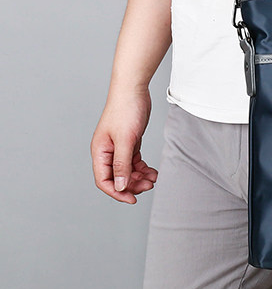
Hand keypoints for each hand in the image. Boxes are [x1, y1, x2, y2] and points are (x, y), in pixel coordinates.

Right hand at [90, 88, 157, 204]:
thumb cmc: (126, 110)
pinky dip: (142, 168)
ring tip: (153, 178)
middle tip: (149, 185)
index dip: (117, 192)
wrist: (134, 89)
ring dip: (139, 177)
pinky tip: (152, 171)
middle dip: (132, 184)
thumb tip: (119, 186)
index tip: (133, 199)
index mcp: (100, 152)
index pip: (104, 180)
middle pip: (117, 177)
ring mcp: (118, 147)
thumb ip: (122, 164)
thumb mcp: (126, 139)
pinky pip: (134, 161)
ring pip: (127, 170)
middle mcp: (107, 152)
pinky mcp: (130, 142)